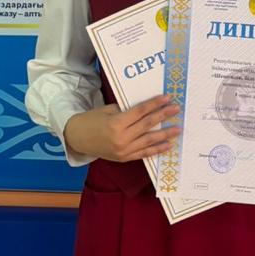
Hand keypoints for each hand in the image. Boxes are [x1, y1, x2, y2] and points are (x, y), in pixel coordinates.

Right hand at [63, 95, 180, 162]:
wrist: (77, 138)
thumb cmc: (92, 120)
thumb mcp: (108, 110)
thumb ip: (126, 111)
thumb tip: (146, 109)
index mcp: (116, 123)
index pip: (141, 111)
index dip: (154, 104)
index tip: (167, 98)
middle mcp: (122, 138)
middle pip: (147, 125)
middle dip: (163, 116)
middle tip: (176, 109)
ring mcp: (124, 150)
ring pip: (149, 141)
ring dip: (164, 134)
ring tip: (177, 129)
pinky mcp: (125, 158)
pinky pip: (144, 153)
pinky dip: (156, 149)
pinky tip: (167, 145)